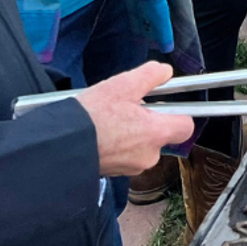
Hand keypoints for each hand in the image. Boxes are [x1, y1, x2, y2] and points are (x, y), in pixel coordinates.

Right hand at [71, 62, 194, 176]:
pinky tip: (102, 134)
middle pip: (161, 134)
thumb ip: (150, 75)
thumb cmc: (92, 115)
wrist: (60, 146)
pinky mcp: (115, 173)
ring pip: (142, 145)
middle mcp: (149, 155)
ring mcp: (131, 168)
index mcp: (156, 133)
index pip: (185, 126)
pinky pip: (126, 155)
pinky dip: (119, 144)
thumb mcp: (122, 85)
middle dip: (148, 120)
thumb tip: (165, 72)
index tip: (164, 102)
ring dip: (132, 133)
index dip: (178, 112)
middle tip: (127, 107)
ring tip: (110, 120)